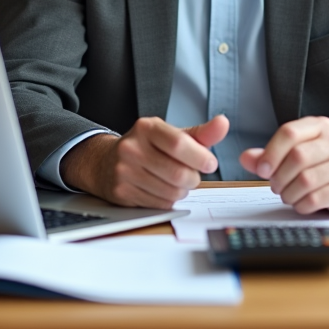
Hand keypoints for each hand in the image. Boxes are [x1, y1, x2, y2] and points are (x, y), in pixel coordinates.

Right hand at [61, 115, 229, 208]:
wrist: (105, 162)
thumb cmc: (147, 148)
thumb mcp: (172, 135)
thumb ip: (201, 133)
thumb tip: (223, 123)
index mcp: (147, 128)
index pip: (179, 143)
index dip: (200, 157)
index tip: (209, 163)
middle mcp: (132, 147)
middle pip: (178, 173)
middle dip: (193, 178)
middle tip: (191, 175)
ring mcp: (124, 171)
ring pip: (171, 192)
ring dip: (182, 191)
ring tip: (175, 181)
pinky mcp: (122, 192)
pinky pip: (160, 204)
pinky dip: (168, 200)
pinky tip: (161, 189)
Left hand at [239, 117, 328, 216]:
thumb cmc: (320, 164)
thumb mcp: (295, 153)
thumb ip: (269, 155)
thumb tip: (246, 158)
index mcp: (320, 126)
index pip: (290, 132)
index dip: (271, 153)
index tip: (262, 170)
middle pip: (297, 156)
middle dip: (280, 176)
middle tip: (275, 186)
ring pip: (306, 180)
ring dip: (289, 193)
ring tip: (288, 194)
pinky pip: (317, 198)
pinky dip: (302, 204)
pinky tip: (301, 203)